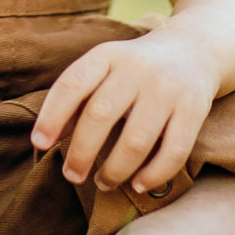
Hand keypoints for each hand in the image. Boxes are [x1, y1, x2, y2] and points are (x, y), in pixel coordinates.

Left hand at [31, 25, 221, 194]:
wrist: (195, 49)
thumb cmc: (135, 69)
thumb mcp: (105, 69)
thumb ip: (77, 98)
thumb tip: (45, 138)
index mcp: (108, 55)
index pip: (73, 83)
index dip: (52, 115)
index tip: (39, 143)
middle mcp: (137, 69)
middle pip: (100, 114)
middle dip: (81, 152)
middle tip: (72, 175)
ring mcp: (168, 89)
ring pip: (136, 140)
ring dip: (114, 170)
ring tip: (103, 182)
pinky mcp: (194, 109)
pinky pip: (173, 151)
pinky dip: (153, 175)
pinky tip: (137, 185)